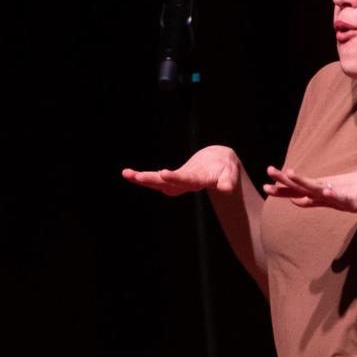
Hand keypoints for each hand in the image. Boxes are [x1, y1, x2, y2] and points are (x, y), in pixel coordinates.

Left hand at [122, 145, 240, 195]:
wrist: (220, 167)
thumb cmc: (226, 169)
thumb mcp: (230, 174)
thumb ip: (228, 181)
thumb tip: (226, 188)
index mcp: (200, 181)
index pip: (187, 180)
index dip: (176, 178)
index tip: (164, 174)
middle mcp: (186, 184)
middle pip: (168, 183)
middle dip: (153, 179)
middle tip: (138, 176)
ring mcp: (177, 182)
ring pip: (158, 182)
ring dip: (142, 178)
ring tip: (127, 174)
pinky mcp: (172, 179)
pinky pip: (155, 179)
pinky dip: (142, 177)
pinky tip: (129, 174)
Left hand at [263, 165, 356, 213]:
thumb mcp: (333, 200)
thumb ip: (315, 200)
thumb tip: (295, 200)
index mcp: (323, 190)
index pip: (298, 191)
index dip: (283, 189)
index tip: (266, 187)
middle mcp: (328, 190)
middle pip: (303, 186)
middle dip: (286, 181)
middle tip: (269, 171)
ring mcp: (339, 193)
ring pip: (317, 187)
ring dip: (303, 181)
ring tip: (289, 174)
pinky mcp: (352, 199)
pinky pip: (340, 196)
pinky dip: (331, 193)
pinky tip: (324, 191)